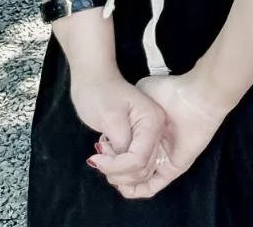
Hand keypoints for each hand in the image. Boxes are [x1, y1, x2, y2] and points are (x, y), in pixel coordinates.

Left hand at [69, 61, 170, 197]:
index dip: (117, 167)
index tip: (97, 159)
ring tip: (103, 156)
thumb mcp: (109, 118)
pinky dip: (121, 169)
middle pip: (143, 169)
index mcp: (153, 122)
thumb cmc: (100, 95)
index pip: (140, 160)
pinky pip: (136, 164)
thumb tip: (125, 160)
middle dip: (118, 172)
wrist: (95, 80)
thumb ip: (121, 141)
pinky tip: (109, 160)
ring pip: (141, 170)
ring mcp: (150, 135)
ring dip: (119, 172)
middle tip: (99, 159)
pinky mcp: (141, 139)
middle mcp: (157, 130)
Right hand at [91, 68, 224, 198]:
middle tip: (101, 160)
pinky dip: (133, 189)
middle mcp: (154, 149)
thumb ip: (129, 107)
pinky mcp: (171, 169)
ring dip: (119, 178)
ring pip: (135, 181)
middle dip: (111, 169)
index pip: (123, 154)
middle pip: (126, 170)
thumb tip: (112, 124)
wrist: (197, 96)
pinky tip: (122, 180)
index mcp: (147, 134)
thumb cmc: (170, 90)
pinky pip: (149, 188)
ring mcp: (163, 160)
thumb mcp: (143, 91)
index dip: (108, 155)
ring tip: (110, 167)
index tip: (98, 149)